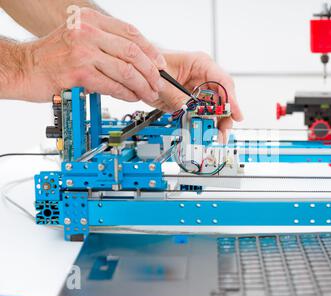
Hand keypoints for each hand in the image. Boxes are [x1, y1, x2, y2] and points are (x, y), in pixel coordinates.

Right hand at [19, 8, 165, 103]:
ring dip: (142, 85)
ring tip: (148, 93)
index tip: (160, 64)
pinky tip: (132, 96)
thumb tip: (138, 58)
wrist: (25, 68)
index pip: (130, 32)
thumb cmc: (52, 56)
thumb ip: (105, 42)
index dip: (150, 50)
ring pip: (126, 70)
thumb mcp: (79, 37)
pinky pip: (113, 85)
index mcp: (90, 19)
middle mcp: (87, 31)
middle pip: (132, 51)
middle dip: (150, 71)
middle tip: (158, 82)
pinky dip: (126, 93)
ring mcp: (83, 51)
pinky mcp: (79, 73)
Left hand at [153, 51, 242, 140]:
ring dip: (216, 124)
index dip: (231, 99)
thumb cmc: (151, 66)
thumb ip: (177, 96)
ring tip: (216, 137)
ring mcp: (199, 91)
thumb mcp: (162, 81)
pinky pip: (203, 115)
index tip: (236, 114)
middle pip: (222, 99)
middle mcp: (204, 78)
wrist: (140, 72)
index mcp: (200, 64)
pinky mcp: (193, 103)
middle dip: (225, 117)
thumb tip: (190, 111)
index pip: (223, 81)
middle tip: (223, 132)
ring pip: (215, 109)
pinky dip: (204, 125)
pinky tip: (205, 134)